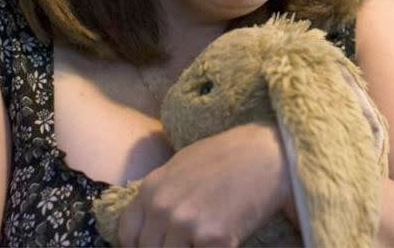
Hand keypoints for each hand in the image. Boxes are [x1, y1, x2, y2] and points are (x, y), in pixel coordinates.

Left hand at [117, 122, 291, 246]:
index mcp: (150, 189)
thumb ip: (160, 195)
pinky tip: (223, 240)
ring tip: (203, 239)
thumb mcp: (179, 167)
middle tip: (188, 242)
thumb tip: (152, 224)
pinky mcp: (214, 239)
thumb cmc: (226, 157)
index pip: (128, 236)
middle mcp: (162, 207)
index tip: (156, 246)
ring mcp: (186, 224)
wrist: (265, 154)